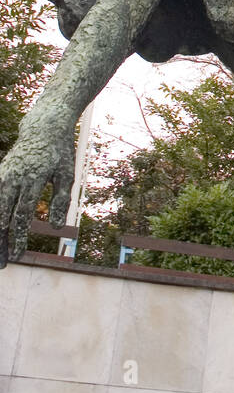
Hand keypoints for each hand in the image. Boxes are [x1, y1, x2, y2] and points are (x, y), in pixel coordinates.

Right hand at [0, 102, 74, 266]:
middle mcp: (13, 177)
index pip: (22, 214)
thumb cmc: (59, 154)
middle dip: (0, 243)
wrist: (43, 127)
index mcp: (33, 178)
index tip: (18, 256)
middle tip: (3, 265)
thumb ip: (61, 201)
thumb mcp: (67, 174)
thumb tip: (56, 228)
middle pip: (2, 216)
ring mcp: (3, 175)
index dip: (19, 237)